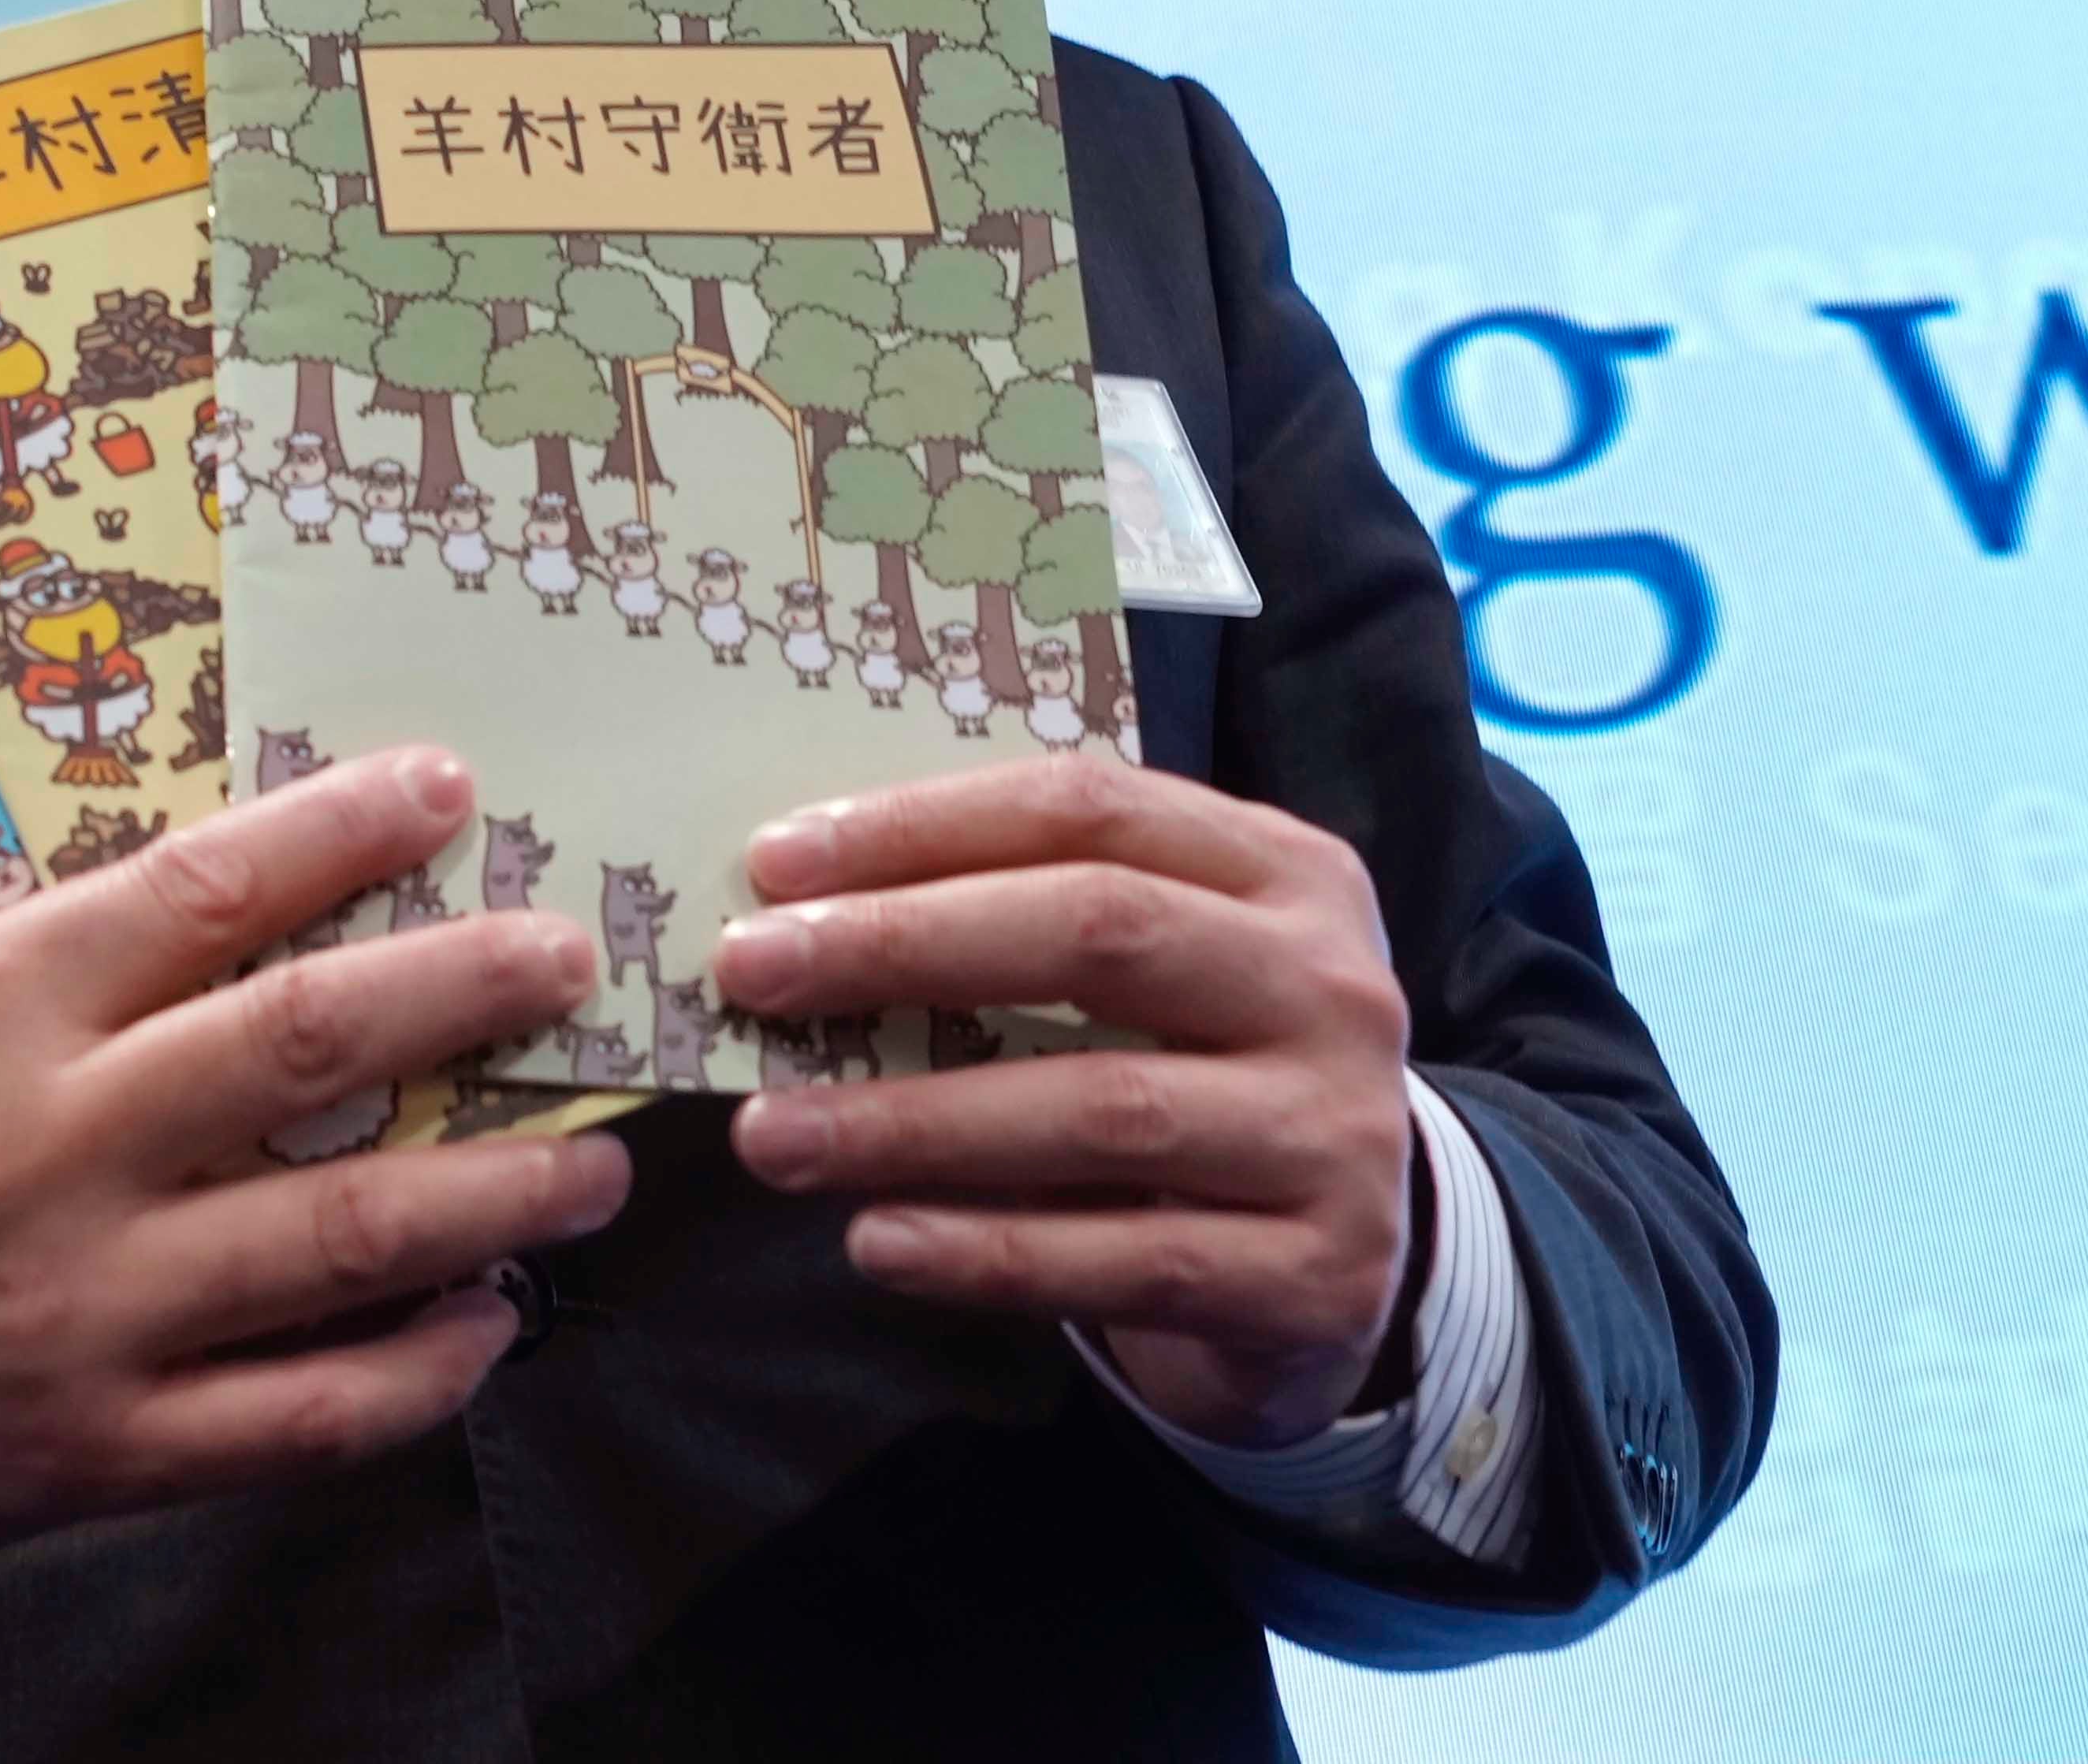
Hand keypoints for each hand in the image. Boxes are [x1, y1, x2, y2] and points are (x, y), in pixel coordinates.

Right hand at [0, 748, 630, 1566]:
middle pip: (303, 1054)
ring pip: (339, 1243)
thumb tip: (218, 910)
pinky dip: (416, 1372)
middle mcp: (38, 1159)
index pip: (197, 899)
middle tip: (573, 961)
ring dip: (496, 1196)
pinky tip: (488, 1326)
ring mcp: (77, 1317)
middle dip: (464, 994)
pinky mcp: (96, 1452)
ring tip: (596, 1161)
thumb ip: (33, 972)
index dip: (337, 838)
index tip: (446, 794)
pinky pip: (300, 1416)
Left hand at [714, 762, 1416, 1446]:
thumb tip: (796, 914)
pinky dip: (985, 1252)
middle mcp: (1328, 987)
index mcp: (1280, 871)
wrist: (1338, 1270)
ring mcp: (1337, 1136)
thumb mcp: (1151, 975)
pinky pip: (1125, 1260)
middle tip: (749, 975)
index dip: (921, 827)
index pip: (1086, 809)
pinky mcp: (1317, 1279)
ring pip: (1102, 1108)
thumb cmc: (1195, 1080)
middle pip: (1097, 933)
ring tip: (773, 1134)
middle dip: (900, 947)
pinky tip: (876, 1241)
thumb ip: (1017, 923)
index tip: (772, 865)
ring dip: (912, 1122)